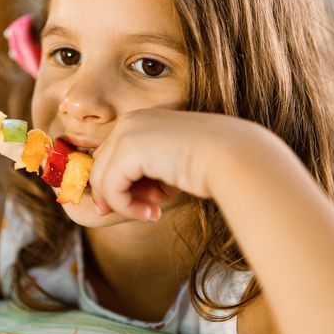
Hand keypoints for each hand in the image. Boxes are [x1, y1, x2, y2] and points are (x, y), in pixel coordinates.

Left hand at [88, 109, 242, 220]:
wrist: (232, 156)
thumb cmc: (208, 165)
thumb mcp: (167, 167)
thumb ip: (140, 177)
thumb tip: (106, 202)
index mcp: (140, 121)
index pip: (112, 158)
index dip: (122, 186)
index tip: (145, 206)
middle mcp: (129, 121)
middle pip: (101, 167)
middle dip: (118, 195)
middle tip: (148, 211)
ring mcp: (126, 132)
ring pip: (101, 179)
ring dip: (123, 204)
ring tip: (151, 213)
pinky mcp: (127, 149)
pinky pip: (110, 188)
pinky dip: (125, 207)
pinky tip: (152, 212)